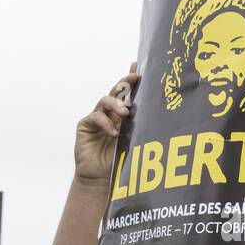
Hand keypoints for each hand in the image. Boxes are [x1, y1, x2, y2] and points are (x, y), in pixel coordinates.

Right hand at [74, 63, 138, 186]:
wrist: (100, 178)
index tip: (137, 66)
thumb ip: (140, 128)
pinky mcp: (85, 125)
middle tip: (134, 78)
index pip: (127, 93)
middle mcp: (109, 113)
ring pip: (106, 101)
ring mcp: (96, 117)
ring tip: (125, 113)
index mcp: (122, 115)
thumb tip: (159, 115)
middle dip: (124, 82)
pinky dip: (106, 123)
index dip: (131, 78)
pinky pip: (96, 117)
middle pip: (116, 91)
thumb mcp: (134, 142)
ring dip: (116, 104)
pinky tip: (114, 133)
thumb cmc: (120, 162)